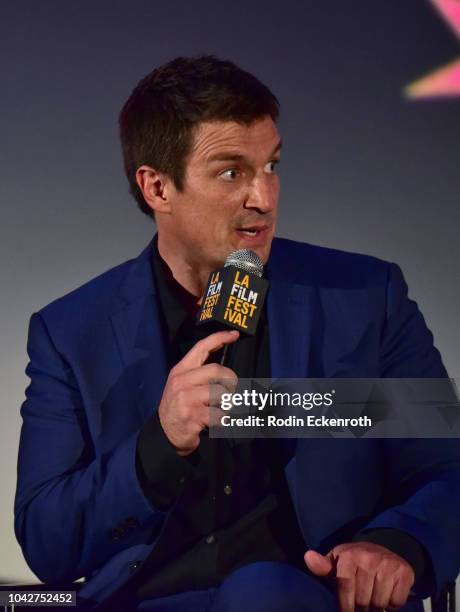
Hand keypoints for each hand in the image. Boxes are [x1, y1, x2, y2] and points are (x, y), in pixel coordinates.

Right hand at [158, 329, 238, 455]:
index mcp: (181, 370)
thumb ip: (200, 374)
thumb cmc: (179, 406)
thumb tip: (226, 369)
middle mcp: (182, 381)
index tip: (234, 335)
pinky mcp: (192, 416)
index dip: (219, 338)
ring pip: (221, 393)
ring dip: (228, 403)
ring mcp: (186, 399)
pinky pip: (219, 414)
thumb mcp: (182, 385)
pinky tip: (215, 422)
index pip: (201, 347)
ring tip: (221, 408)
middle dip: (231, 381)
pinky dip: (223, 419)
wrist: (165, 434)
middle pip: (217, 370)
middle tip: (232, 391)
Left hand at [305, 542, 414, 610]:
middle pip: (362, 601)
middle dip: (361, 609)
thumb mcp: (337, 561)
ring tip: (372, 602)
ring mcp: (387, 566)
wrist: (385, 548)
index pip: (345, 588)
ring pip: (379, 604)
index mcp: (349, 556)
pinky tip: (387, 595)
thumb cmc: (355, 560)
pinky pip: (396, 602)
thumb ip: (322, 566)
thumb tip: (308, 557)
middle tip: (361, 607)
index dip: (345, 606)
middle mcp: (369, 559)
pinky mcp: (404, 573)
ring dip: (376, 608)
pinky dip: (392, 605)